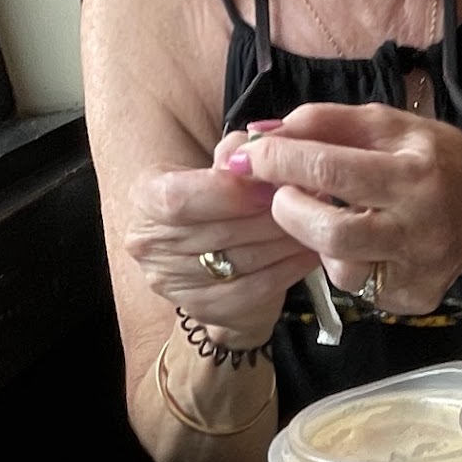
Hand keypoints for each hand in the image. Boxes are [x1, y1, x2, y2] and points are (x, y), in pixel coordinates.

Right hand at [124, 134, 316, 348]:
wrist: (210, 265)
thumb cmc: (216, 205)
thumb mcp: (217, 168)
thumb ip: (234, 154)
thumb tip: (261, 150)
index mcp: (145, 197)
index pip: (180, 198)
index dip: (230, 193)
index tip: (270, 185)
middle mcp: (149, 243)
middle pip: (219, 232)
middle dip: (270, 216)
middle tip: (310, 203)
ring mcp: (173, 283)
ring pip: (242, 261)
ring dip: (285, 241)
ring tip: (315, 224)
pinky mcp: (204, 311)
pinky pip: (256, 288)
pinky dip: (288, 269)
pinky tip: (310, 253)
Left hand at [236, 103, 461, 313]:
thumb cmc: (439, 162)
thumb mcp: (392, 125)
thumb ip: (327, 123)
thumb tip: (262, 133)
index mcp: (415, 172)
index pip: (330, 169)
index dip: (279, 162)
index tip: (248, 157)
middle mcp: (421, 226)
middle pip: (330, 232)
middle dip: (288, 210)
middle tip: (280, 193)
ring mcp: (419, 270)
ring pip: (340, 267)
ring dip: (318, 239)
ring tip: (332, 214)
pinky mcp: (414, 298)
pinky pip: (359, 286)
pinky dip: (348, 262)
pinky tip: (367, 243)